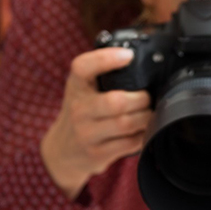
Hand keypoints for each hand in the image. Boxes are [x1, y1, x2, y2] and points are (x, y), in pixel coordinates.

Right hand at [41, 47, 151, 199]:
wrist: (63, 151)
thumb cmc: (82, 113)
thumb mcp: (83, 89)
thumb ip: (103, 74)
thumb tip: (138, 59)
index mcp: (76, 86)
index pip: (83, 67)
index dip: (106, 59)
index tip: (128, 55)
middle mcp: (78, 109)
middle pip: (116, 102)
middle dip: (142, 99)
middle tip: (147, 98)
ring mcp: (86, 134)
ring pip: (126, 123)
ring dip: (146, 117)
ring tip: (148, 113)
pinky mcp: (97, 153)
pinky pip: (130, 143)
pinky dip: (143, 135)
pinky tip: (142, 130)